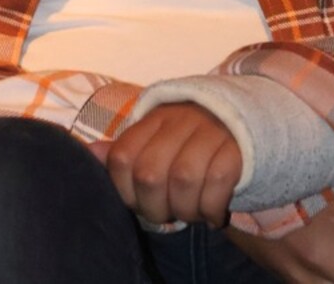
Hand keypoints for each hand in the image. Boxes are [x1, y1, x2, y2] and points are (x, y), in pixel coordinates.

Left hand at [94, 101, 242, 226]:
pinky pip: (217, 181)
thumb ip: (125, 151)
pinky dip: (211, 208)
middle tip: (168, 213)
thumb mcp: (157, 139)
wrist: (245, 122)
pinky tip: (213, 216)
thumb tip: (88, 154)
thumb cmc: (192, 139)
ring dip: (185, 210)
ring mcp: (210, 130)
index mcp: (155, 118)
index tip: (140, 201)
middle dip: (155, 208)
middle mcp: (181, 119)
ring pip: (184, 178)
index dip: (125, 191)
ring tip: (191, 214)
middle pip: (151, 173)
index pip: (122, 157)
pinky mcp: (237, 146)